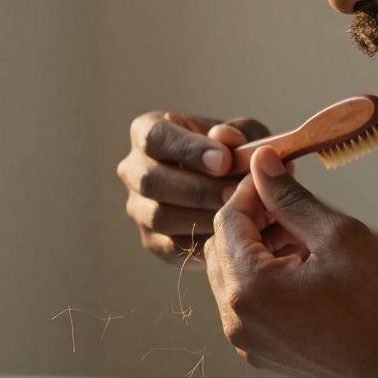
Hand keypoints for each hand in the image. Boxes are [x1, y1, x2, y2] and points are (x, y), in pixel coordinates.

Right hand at [116, 111, 270, 267]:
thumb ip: (236, 133)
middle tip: (235, 193)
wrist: (236, 188)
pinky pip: (171, 246)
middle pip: (151, 181)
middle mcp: (134, 170)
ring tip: (238, 214)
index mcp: (148, 132)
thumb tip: (223, 137)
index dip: (188, 149)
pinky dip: (202, 242)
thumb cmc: (236, 152)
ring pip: (159, 217)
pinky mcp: (152, 241)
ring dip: (202, 217)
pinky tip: (231, 234)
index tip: (224, 161)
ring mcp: (139, 208)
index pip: (155, 137)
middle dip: (197, 189)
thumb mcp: (243, 135)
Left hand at [205, 146, 377, 377]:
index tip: (280, 173)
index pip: (227, 220)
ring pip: (232, 277)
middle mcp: (237, 321)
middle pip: (221, 249)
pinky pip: (248, 305)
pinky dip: (265, 279)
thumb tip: (262, 164)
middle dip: (251, 219)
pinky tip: (305, 268)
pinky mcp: (265, 354)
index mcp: (249, 289)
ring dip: (258, 249)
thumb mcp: (339, 236)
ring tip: (304, 236)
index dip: (252, 189)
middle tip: (291, 202)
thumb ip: (291, 199)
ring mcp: (249, 342)